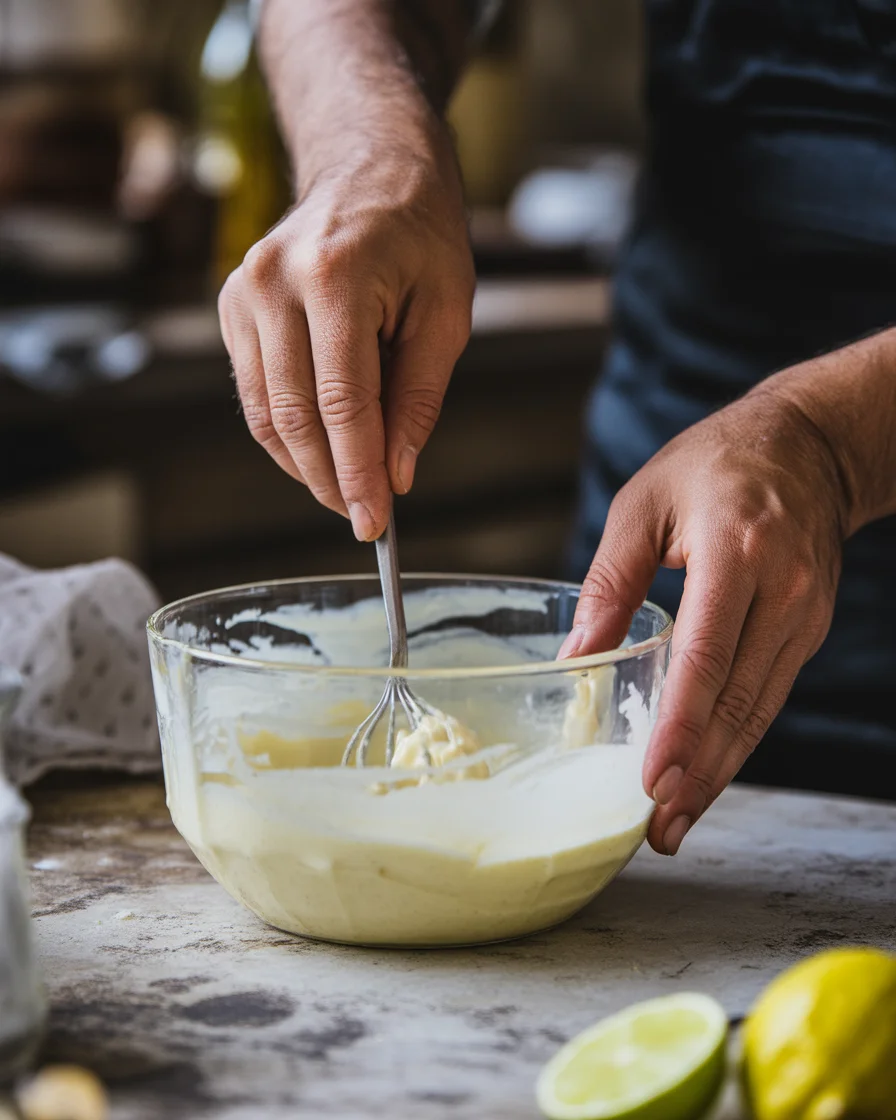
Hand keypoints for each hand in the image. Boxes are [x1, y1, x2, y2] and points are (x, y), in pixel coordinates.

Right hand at [218, 129, 474, 540]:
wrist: (368, 163)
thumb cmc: (419, 231)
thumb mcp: (447, 311)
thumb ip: (419, 397)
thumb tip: (395, 474)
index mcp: (335, 276)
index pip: (342, 403)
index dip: (356, 472)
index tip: (373, 521)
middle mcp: (273, 283)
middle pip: (294, 416)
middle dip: (329, 479)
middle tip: (362, 517)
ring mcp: (243, 292)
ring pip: (265, 413)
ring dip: (304, 464)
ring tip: (344, 489)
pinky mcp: (232, 305)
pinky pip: (255, 392)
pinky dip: (286, 432)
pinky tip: (320, 449)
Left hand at [560, 378, 849, 854]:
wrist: (809, 446)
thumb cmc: (715, 464)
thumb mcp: (644, 502)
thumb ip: (609, 582)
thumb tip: (577, 660)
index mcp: (735, 550)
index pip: (706, 654)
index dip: (680, 723)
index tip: (654, 778)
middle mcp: (781, 590)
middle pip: (737, 699)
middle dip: (698, 771)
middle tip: (658, 827)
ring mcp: (803, 614)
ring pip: (759, 709)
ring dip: (719, 770)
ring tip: (676, 820)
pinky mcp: (807, 629)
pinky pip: (768, 695)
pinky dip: (736, 739)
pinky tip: (706, 771)